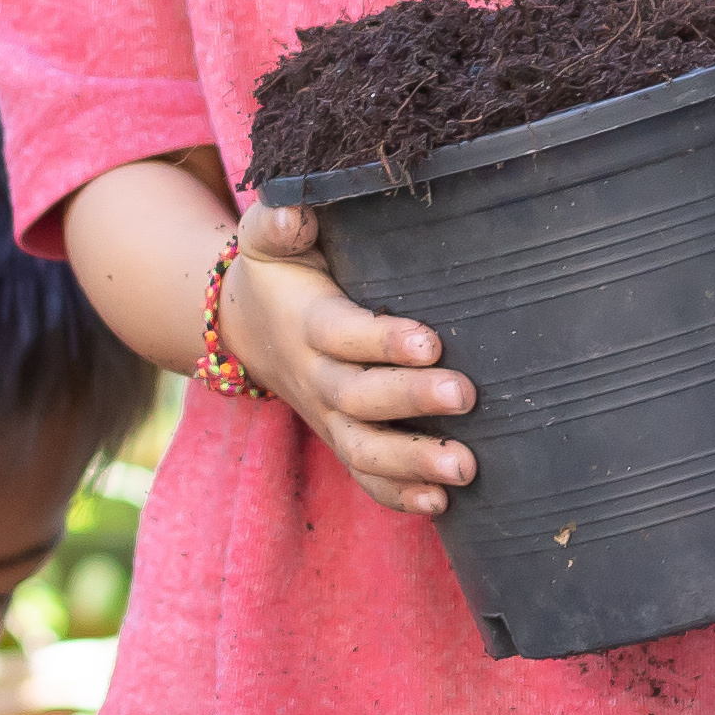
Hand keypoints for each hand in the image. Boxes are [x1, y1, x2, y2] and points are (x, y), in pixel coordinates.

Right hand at [214, 203, 475, 515]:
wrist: (248, 328)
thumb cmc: (281, 273)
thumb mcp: (268, 240)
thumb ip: (280, 220)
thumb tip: (298, 209)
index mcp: (308, 324)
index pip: (342, 334)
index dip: (382, 340)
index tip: (430, 340)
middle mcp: (317, 378)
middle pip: (359, 398)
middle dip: (411, 401)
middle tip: (466, 396)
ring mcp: (330, 417)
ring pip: (363, 450)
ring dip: (412, 463)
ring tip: (465, 470)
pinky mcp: (344, 439)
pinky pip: (366, 478)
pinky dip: (398, 496)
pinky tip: (441, 505)